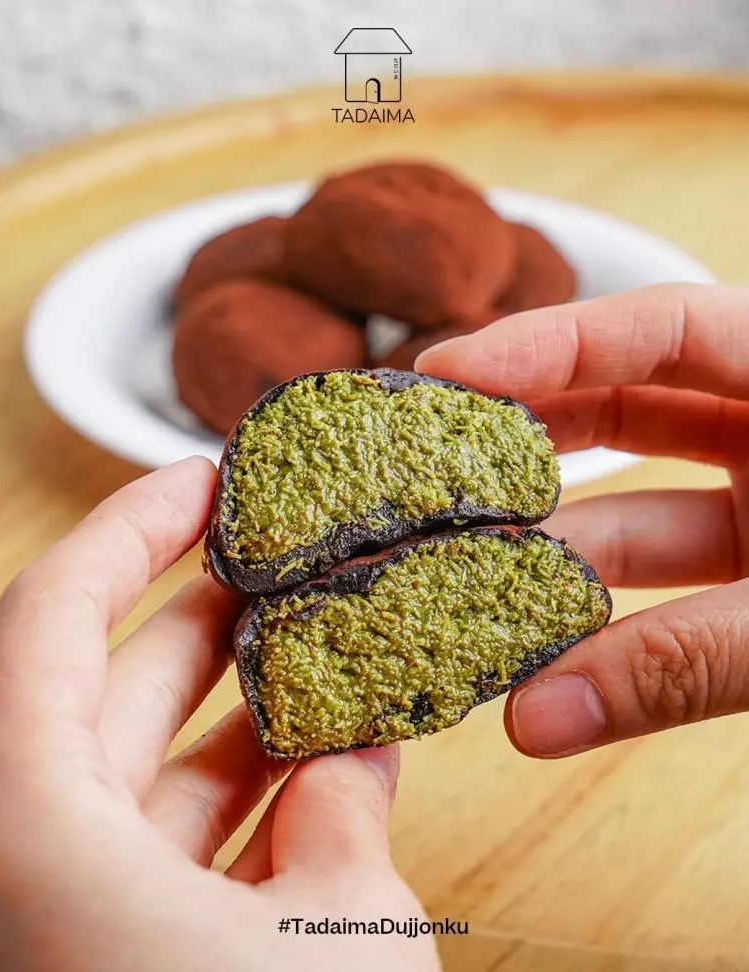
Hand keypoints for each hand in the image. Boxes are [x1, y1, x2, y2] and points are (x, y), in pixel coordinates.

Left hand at [0, 458, 438, 971]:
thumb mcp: (339, 932)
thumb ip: (340, 822)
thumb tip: (347, 764)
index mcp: (29, 834)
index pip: (49, 620)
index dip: (127, 529)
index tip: (202, 483)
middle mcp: (21, 872)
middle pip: (102, 694)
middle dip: (202, 619)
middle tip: (277, 566)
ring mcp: (64, 920)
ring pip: (140, 782)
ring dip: (239, 722)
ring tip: (321, 663)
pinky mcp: (111, 960)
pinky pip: (165, 861)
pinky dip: (243, 817)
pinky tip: (327, 784)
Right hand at [417, 283, 748, 757]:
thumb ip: (685, 664)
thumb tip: (535, 719)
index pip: (656, 330)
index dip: (544, 348)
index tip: (444, 379)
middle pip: (621, 410)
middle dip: (523, 449)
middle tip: (424, 478)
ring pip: (636, 512)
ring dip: (556, 558)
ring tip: (460, 590)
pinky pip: (669, 584)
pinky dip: (608, 619)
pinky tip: (539, 656)